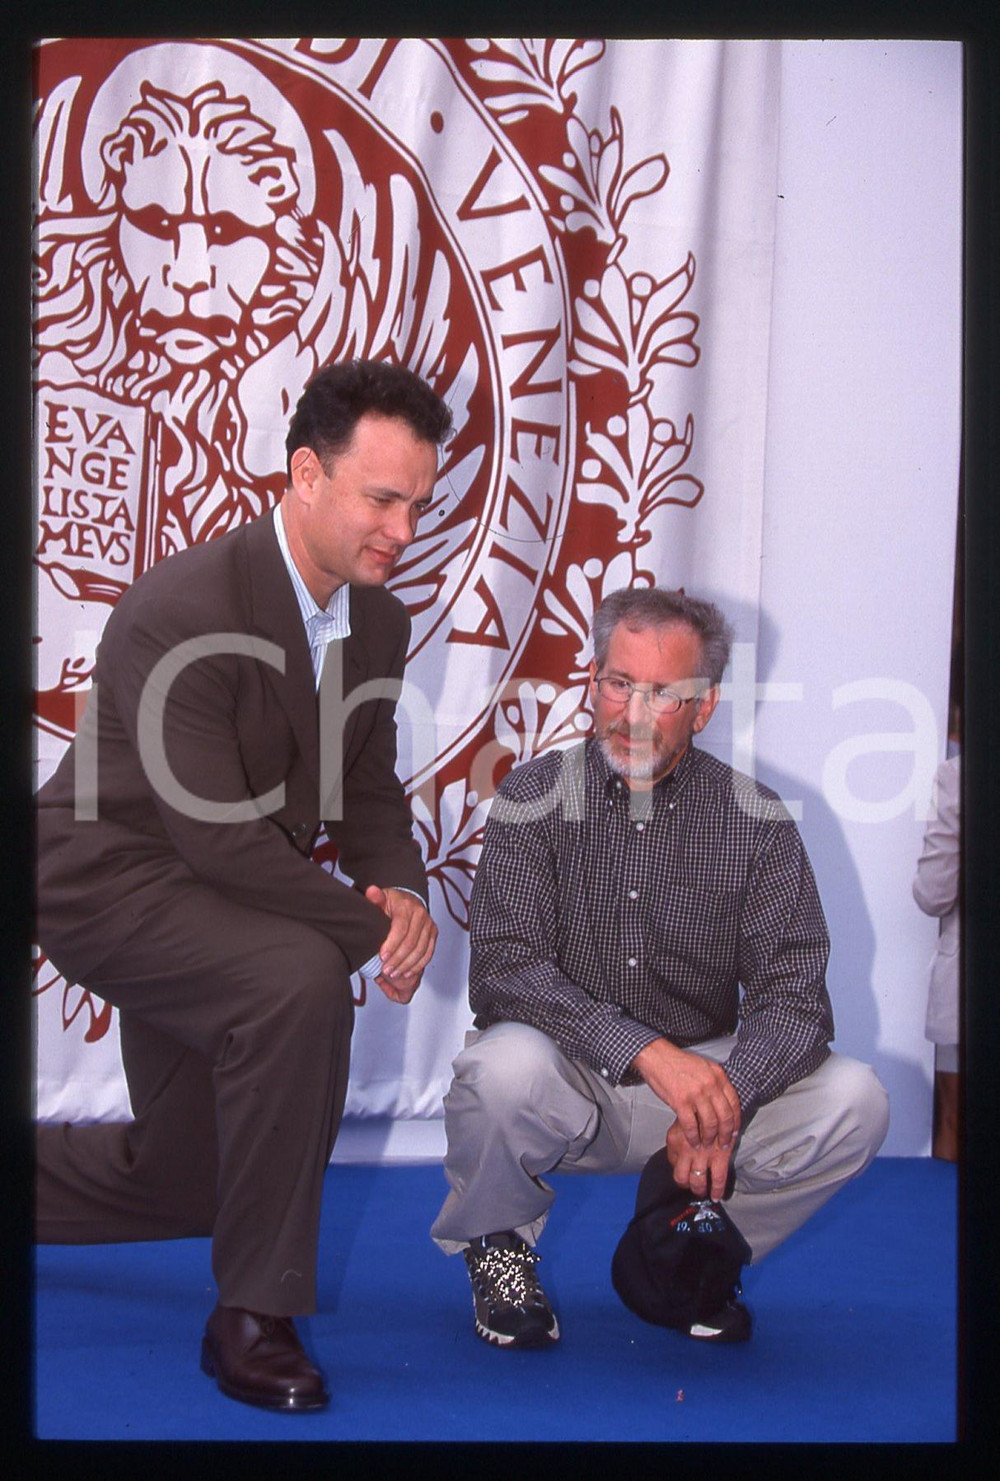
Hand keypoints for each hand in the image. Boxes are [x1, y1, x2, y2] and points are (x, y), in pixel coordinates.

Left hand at [365, 886, 436, 1002]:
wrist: (407, 901)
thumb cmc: (392, 903)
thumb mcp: (381, 900)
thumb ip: (375, 899)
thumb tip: (372, 892)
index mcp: (407, 906)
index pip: (401, 928)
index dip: (392, 945)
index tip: (382, 957)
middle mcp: (421, 915)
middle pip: (411, 942)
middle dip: (398, 959)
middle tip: (386, 969)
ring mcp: (429, 925)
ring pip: (420, 950)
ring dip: (407, 965)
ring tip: (394, 973)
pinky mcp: (433, 934)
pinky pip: (428, 953)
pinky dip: (418, 965)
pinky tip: (407, 972)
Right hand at [631, 1038, 740, 1151]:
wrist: (656, 1056)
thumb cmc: (677, 1062)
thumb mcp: (703, 1067)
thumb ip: (714, 1083)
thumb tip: (722, 1102)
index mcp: (718, 1075)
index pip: (734, 1102)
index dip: (736, 1120)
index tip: (734, 1131)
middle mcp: (710, 1084)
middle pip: (725, 1116)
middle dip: (726, 1134)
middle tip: (724, 1143)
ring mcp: (696, 1093)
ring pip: (710, 1123)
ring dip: (709, 1138)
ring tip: (706, 1144)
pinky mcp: (681, 1101)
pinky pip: (691, 1125)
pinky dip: (693, 1137)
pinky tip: (693, 1141)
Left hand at [666, 1119, 732, 1201]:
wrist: (713, 1100)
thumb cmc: (696, 1116)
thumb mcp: (678, 1128)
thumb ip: (675, 1146)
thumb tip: (675, 1164)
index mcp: (675, 1142)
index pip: (674, 1169)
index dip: (680, 1179)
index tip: (685, 1181)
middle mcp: (687, 1150)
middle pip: (683, 1179)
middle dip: (689, 1187)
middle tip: (696, 1190)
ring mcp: (703, 1154)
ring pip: (699, 1181)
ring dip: (701, 1190)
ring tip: (706, 1193)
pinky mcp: (721, 1154)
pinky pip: (719, 1177)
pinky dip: (718, 1189)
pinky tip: (718, 1196)